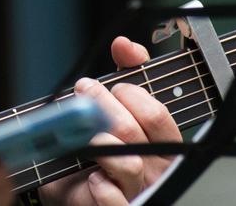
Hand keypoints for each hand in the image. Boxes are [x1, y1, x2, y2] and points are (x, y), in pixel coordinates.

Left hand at [46, 38, 179, 205]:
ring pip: (127, 163)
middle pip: (134, 131)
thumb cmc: (100, 144)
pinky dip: (99, 185)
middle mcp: (155, 168)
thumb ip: (128, 72)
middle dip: (103, 105)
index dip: (131, 94)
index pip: (158, 114)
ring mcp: (137, 191)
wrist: (72, 186)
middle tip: (84, 92)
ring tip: (85, 134)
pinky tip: (90, 175)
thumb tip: (124, 44)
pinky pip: (113, 198)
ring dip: (98, 142)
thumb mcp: (116, 104)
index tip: (112, 85)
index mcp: (163, 143)